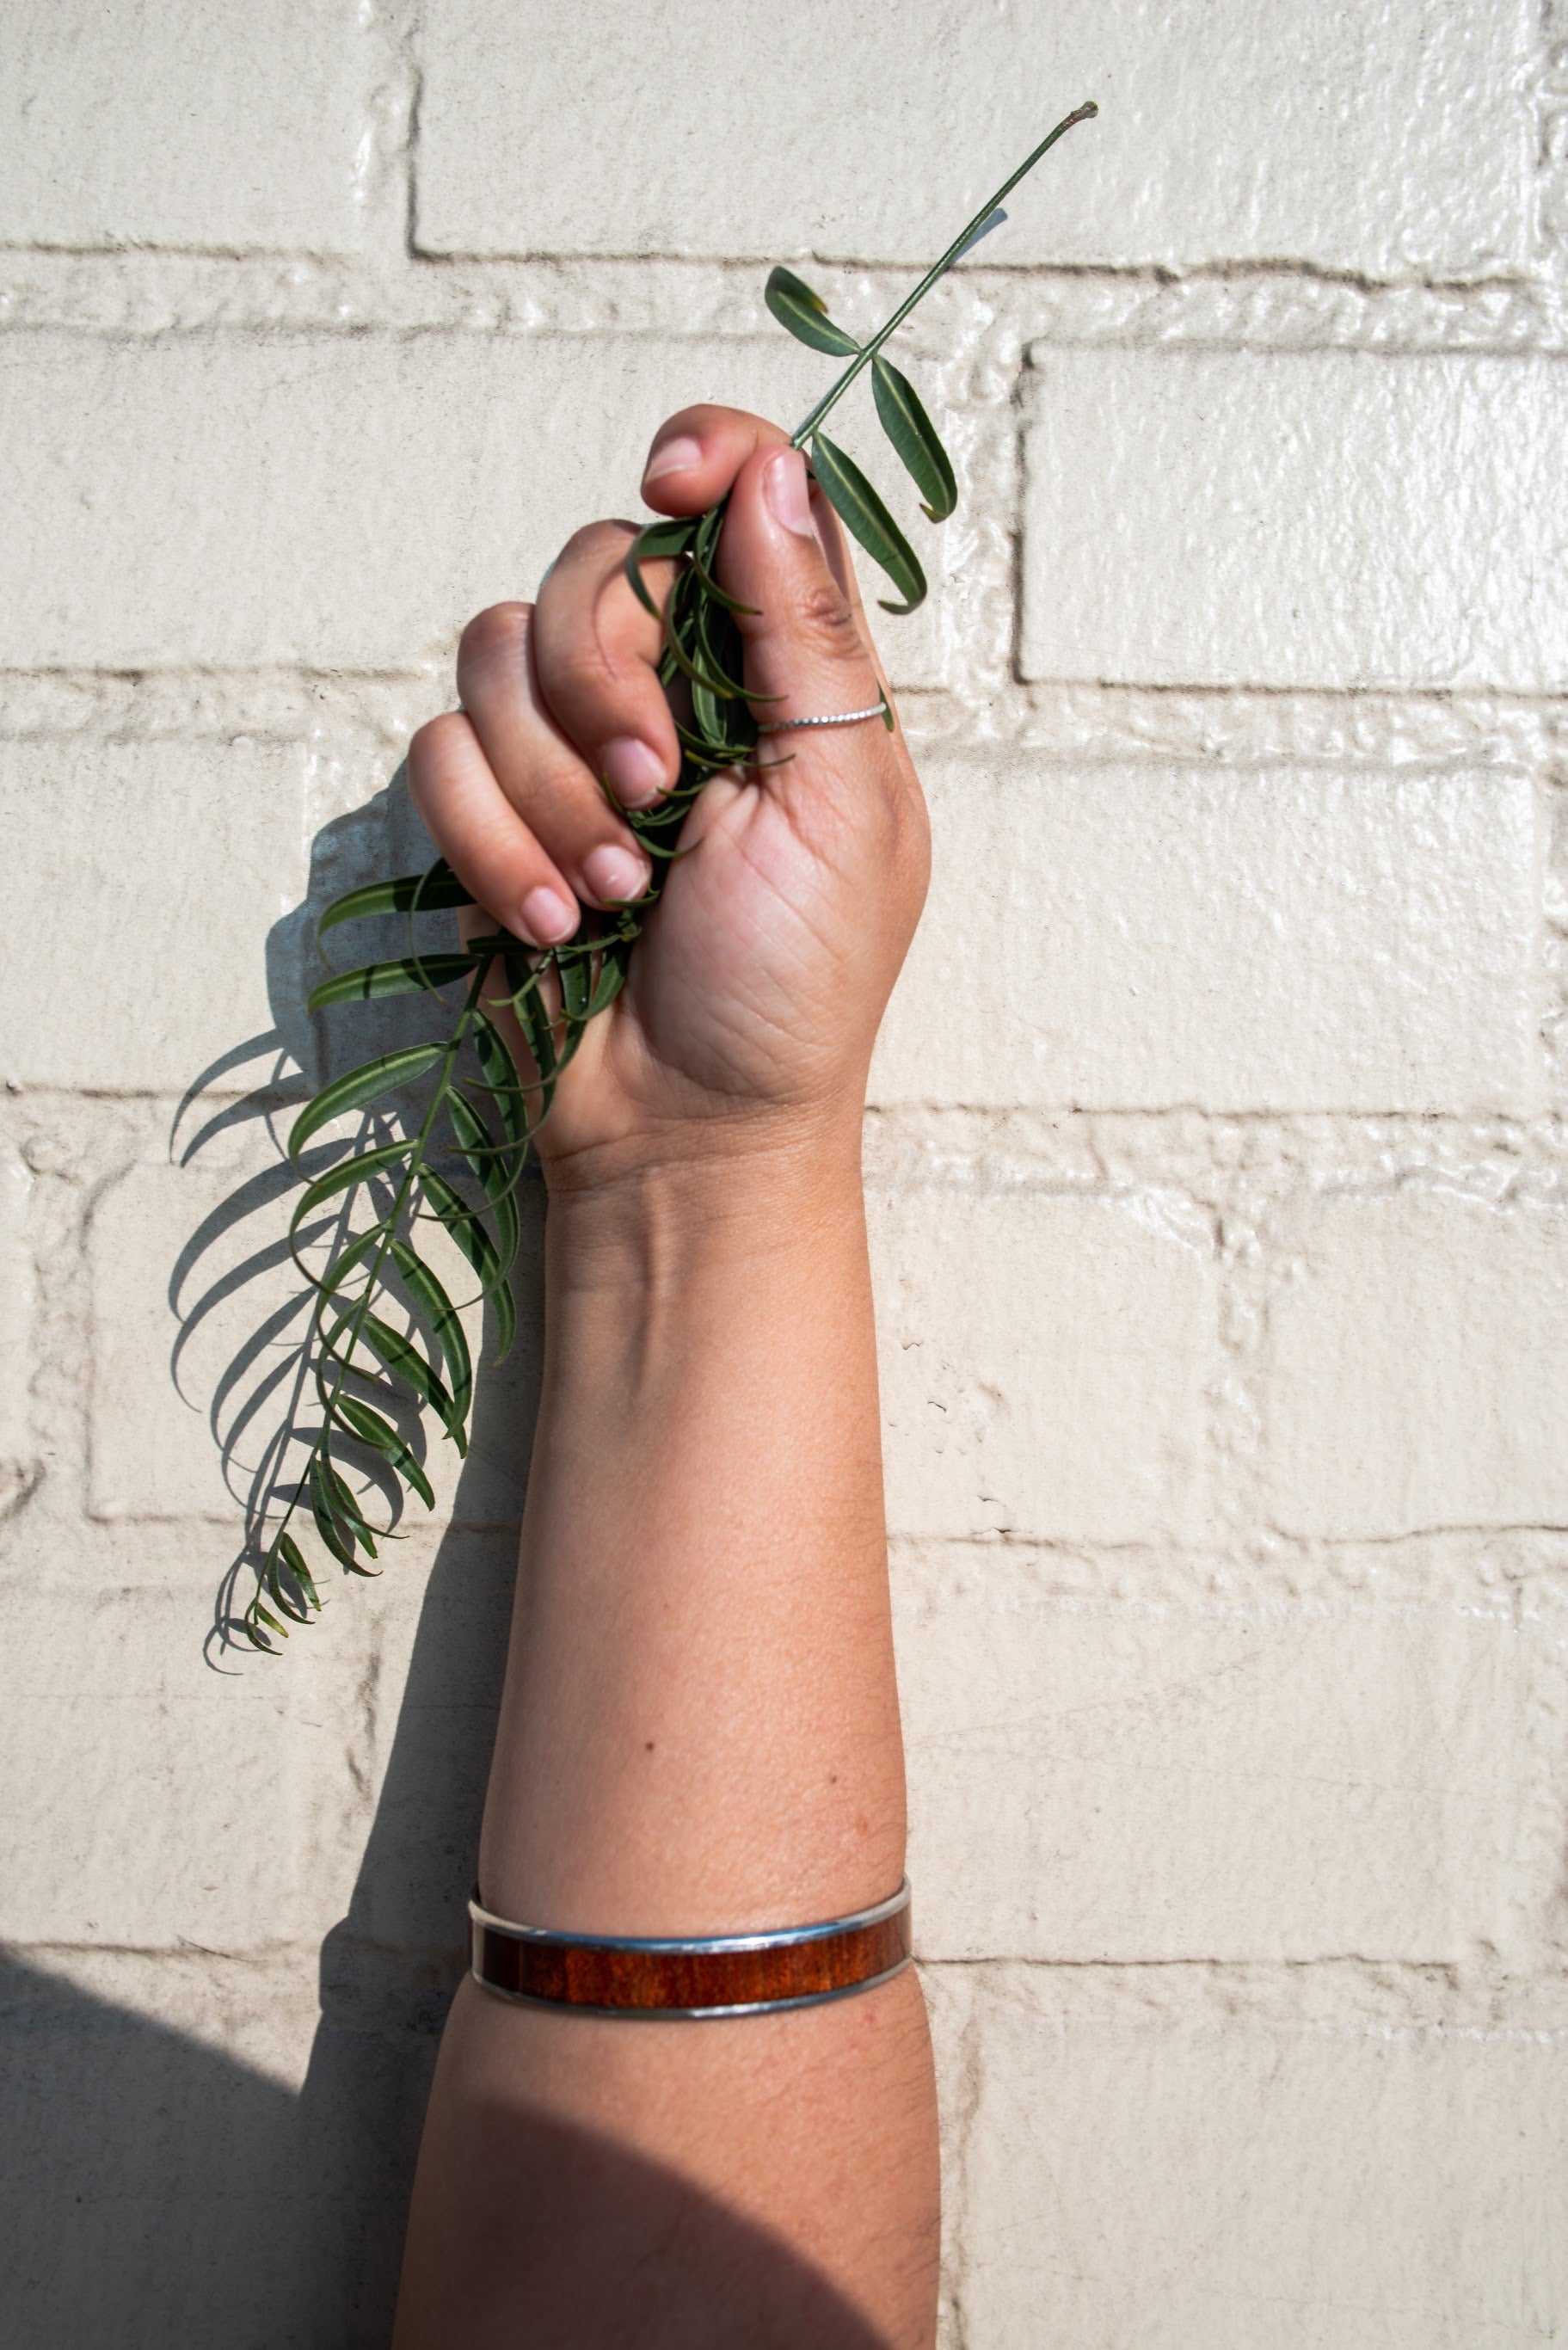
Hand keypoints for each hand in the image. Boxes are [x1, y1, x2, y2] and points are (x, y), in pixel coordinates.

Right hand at [407, 406, 929, 1191]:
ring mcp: (572, 750)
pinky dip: (492, 843)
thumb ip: (805, 633)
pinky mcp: (493, 814)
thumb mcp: (842, 805)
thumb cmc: (793, 989)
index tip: (670, 480)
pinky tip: (553, 924)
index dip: (703, 459)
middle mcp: (674, 691)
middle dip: (604, 680)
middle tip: (659, 792)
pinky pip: (438, 754)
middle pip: (590, 561)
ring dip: (550, 788)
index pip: (740, 499)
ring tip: (614, 895)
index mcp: (782, 676)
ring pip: (492, 655)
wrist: (689, 1131)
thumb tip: (771, 470)